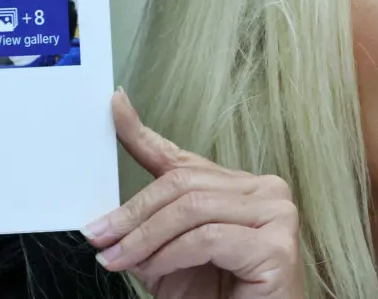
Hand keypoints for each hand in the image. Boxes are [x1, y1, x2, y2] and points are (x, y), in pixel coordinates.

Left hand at [84, 90, 303, 298]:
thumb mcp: (168, 256)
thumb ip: (148, 227)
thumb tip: (105, 217)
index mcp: (238, 186)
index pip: (183, 159)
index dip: (143, 132)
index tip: (115, 105)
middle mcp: (264, 190)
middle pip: (183, 184)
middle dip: (133, 213)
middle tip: (99, 235)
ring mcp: (276, 214)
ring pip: (192, 208)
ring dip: (145, 238)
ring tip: (119, 259)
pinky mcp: (278, 246)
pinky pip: (208, 237)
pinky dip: (172, 254)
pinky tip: (156, 271)